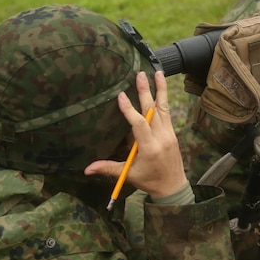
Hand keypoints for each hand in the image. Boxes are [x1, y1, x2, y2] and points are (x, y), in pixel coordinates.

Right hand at [84, 71, 187, 199]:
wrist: (173, 187)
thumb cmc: (150, 181)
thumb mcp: (128, 175)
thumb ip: (108, 168)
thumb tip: (86, 169)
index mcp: (149, 148)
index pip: (139, 125)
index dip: (130, 110)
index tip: (121, 96)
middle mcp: (161, 138)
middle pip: (152, 111)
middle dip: (145, 92)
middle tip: (139, 74)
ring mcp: (169, 134)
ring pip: (164, 108)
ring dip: (160, 89)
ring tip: (157, 72)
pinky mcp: (172, 132)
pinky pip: (168, 112)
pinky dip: (164, 98)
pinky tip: (161, 85)